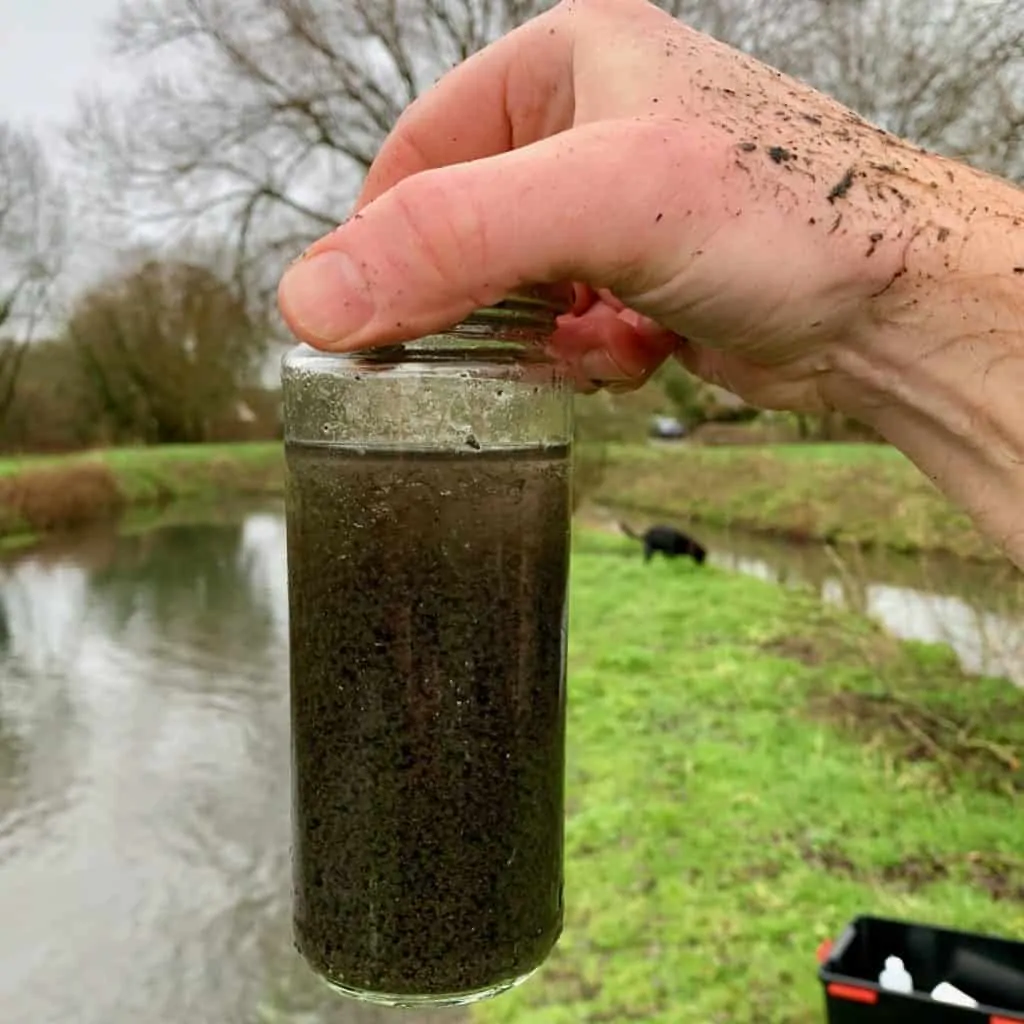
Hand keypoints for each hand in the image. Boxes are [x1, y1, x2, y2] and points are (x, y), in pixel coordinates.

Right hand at [276, 0, 962, 410]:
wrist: (898, 307)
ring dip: (539, 336)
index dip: (382, 238)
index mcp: (565, 62)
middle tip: (500, 346)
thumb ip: (451, 240)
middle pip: (463, 226)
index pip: (418, 151)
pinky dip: (586, 354)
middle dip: (476, 302)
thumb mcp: (603, 204)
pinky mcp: (644, 278)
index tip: (367, 319)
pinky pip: (567, 327)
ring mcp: (616, 208)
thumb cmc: (786, 217)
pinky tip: (637, 352)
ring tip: (601, 340)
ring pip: (514, 289)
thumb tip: (315, 297)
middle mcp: (588, 126)